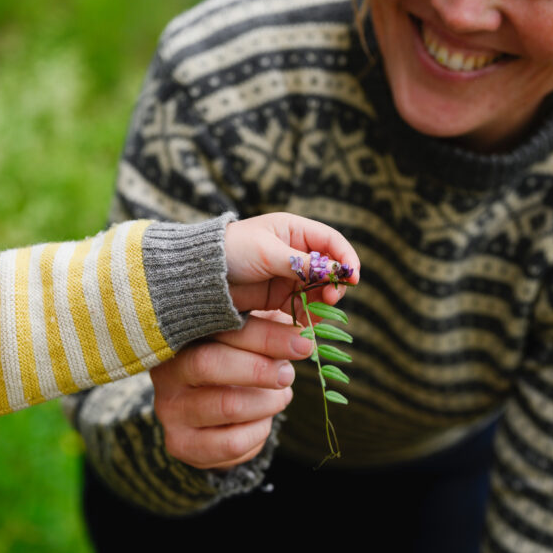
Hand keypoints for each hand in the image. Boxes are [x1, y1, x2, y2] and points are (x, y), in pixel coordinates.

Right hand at [152, 311, 310, 469]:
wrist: (209, 415)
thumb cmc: (235, 361)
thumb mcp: (250, 335)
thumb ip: (273, 321)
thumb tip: (313, 314)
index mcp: (181, 335)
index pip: (219, 329)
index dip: (266, 336)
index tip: (301, 342)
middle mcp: (166, 371)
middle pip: (210, 364)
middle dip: (260, 369)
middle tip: (288, 374)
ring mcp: (169, 410)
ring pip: (228, 406)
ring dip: (266, 403)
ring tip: (280, 397)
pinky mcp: (180, 444)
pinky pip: (231, 442)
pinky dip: (258, 432)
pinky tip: (261, 421)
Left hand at [223, 213, 359, 312]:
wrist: (198, 275)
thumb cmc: (231, 251)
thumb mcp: (267, 252)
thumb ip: (300, 262)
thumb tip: (334, 270)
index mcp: (294, 230)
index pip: (331, 241)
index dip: (345, 258)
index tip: (353, 277)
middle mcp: (295, 252)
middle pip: (329, 268)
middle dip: (335, 283)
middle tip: (331, 298)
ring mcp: (288, 276)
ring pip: (319, 289)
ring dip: (323, 300)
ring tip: (319, 311)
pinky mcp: (279, 297)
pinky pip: (303, 305)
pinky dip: (309, 313)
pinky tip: (307, 321)